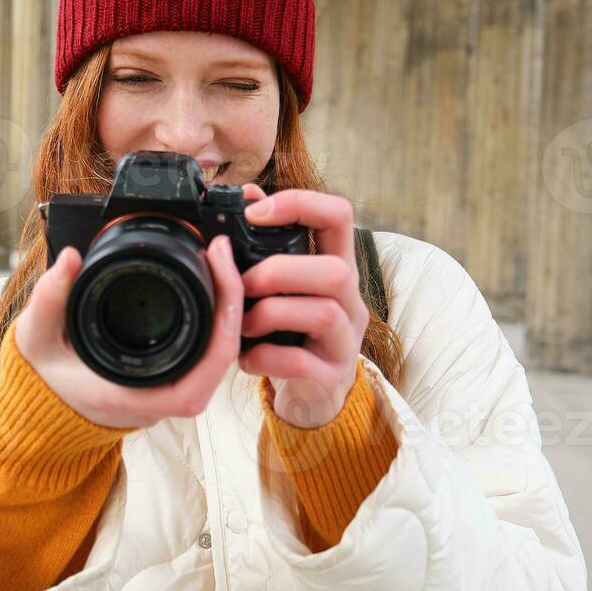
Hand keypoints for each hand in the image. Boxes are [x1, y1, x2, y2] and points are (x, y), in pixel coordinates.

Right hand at [11, 239, 247, 428]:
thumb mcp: (35, 337)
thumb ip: (48, 299)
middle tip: (221, 254)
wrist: (41, 403)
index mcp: (132, 397)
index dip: (222, 327)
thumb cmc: (42, 377)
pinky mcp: (171, 379)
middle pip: (221, 361)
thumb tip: (70, 259)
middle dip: (232, 304)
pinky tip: (212, 286)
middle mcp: (159, 400)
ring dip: (228, 311)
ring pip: (218, 357)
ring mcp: (169, 392)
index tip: (219, 273)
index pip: (199, 377)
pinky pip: (207, 355)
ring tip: (220, 263)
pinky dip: (216, 319)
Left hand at [234, 184, 367, 428]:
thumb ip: (266, 245)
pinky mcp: (331, 377)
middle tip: (243, 284)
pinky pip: (303, 363)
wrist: (311, 395)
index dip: (300, 204)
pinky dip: (266, 358)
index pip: (339, 215)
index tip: (254, 213)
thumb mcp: (283, 285)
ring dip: (270, 313)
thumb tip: (246, 195)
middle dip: (279, 271)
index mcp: (335, 266)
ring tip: (241, 323)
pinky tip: (247, 358)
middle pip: (337, 271)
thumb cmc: (292, 330)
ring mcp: (345, 341)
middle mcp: (350, 300)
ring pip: (324, 313)